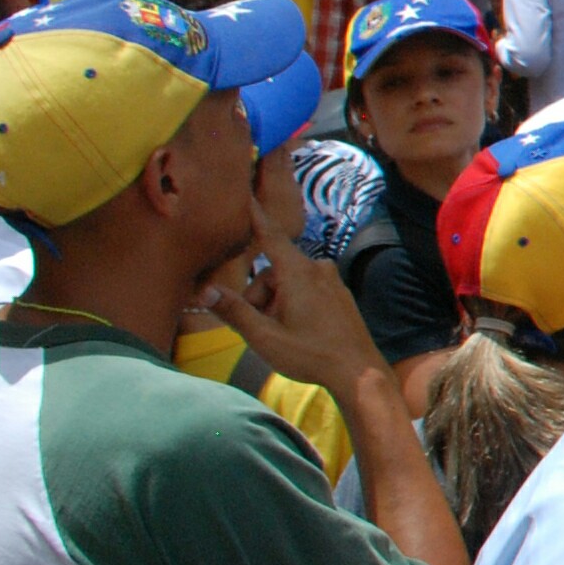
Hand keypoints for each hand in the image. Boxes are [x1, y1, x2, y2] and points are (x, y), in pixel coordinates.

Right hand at [202, 216, 390, 400]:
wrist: (359, 372)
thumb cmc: (311, 355)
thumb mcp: (264, 336)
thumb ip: (233, 311)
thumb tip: (204, 292)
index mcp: (299, 272)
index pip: (269, 234)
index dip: (254, 214)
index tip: (245, 192)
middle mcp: (318, 269)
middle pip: (271, 273)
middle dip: (258, 297)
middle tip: (262, 329)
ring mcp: (332, 281)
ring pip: (287, 284)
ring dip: (275, 304)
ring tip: (282, 334)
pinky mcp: (339, 294)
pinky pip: (306, 291)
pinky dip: (293, 306)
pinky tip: (300, 332)